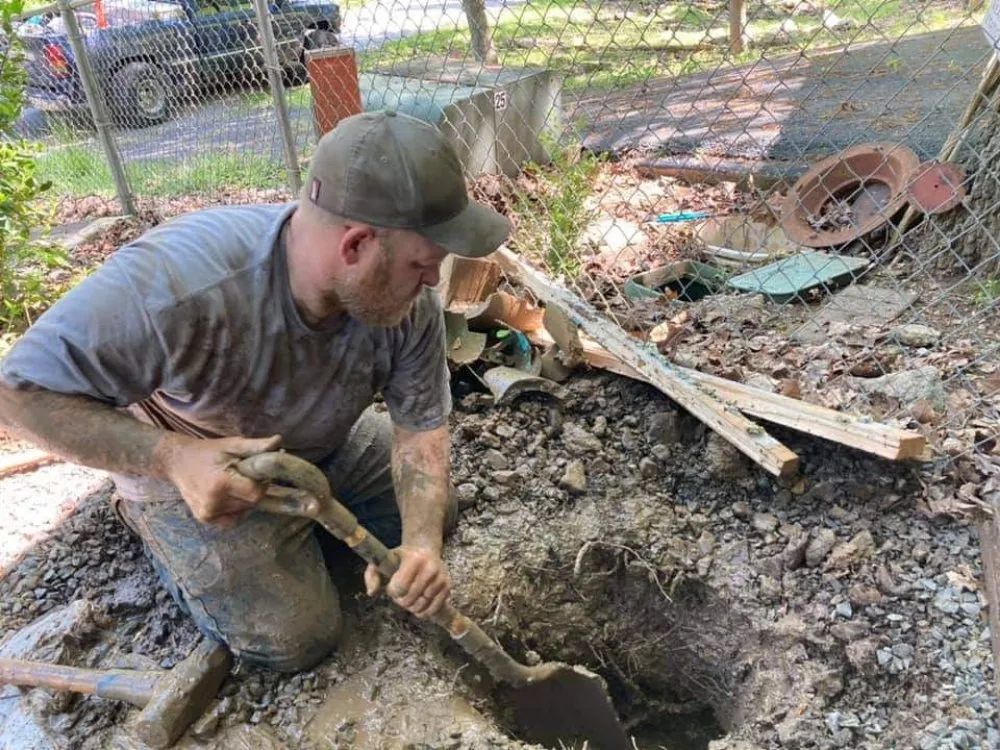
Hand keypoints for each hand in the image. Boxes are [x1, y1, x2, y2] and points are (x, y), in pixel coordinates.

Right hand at [156, 433, 281, 527]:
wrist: (177, 462)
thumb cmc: (207, 451)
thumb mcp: (232, 445)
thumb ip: (255, 446)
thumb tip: (279, 441)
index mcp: (220, 484)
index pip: (255, 493)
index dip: (261, 483)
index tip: (256, 473)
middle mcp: (213, 503)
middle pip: (251, 502)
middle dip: (254, 489)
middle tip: (244, 475)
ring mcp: (208, 514)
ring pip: (244, 510)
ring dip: (245, 498)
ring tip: (233, 483)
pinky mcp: (206, 519)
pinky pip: (233, 518)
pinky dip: (237, 507)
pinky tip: (228, 494)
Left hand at [364, 546, 450, 619]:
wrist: (425, 549)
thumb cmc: (402, 557)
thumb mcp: (384, 560)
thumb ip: (372, 574)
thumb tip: (371, 593)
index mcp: (414, 560)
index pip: (400, 587)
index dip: (392, 591)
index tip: (392, 586)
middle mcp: (430, 569)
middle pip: (410, 599)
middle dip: (401, 600)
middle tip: (401, 593)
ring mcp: (440, 579)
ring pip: (421, 606)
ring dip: (412, 607)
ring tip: (409, 598)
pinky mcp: (447, 587)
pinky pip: (434, 609)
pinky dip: (424, 612)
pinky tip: (418, 605)